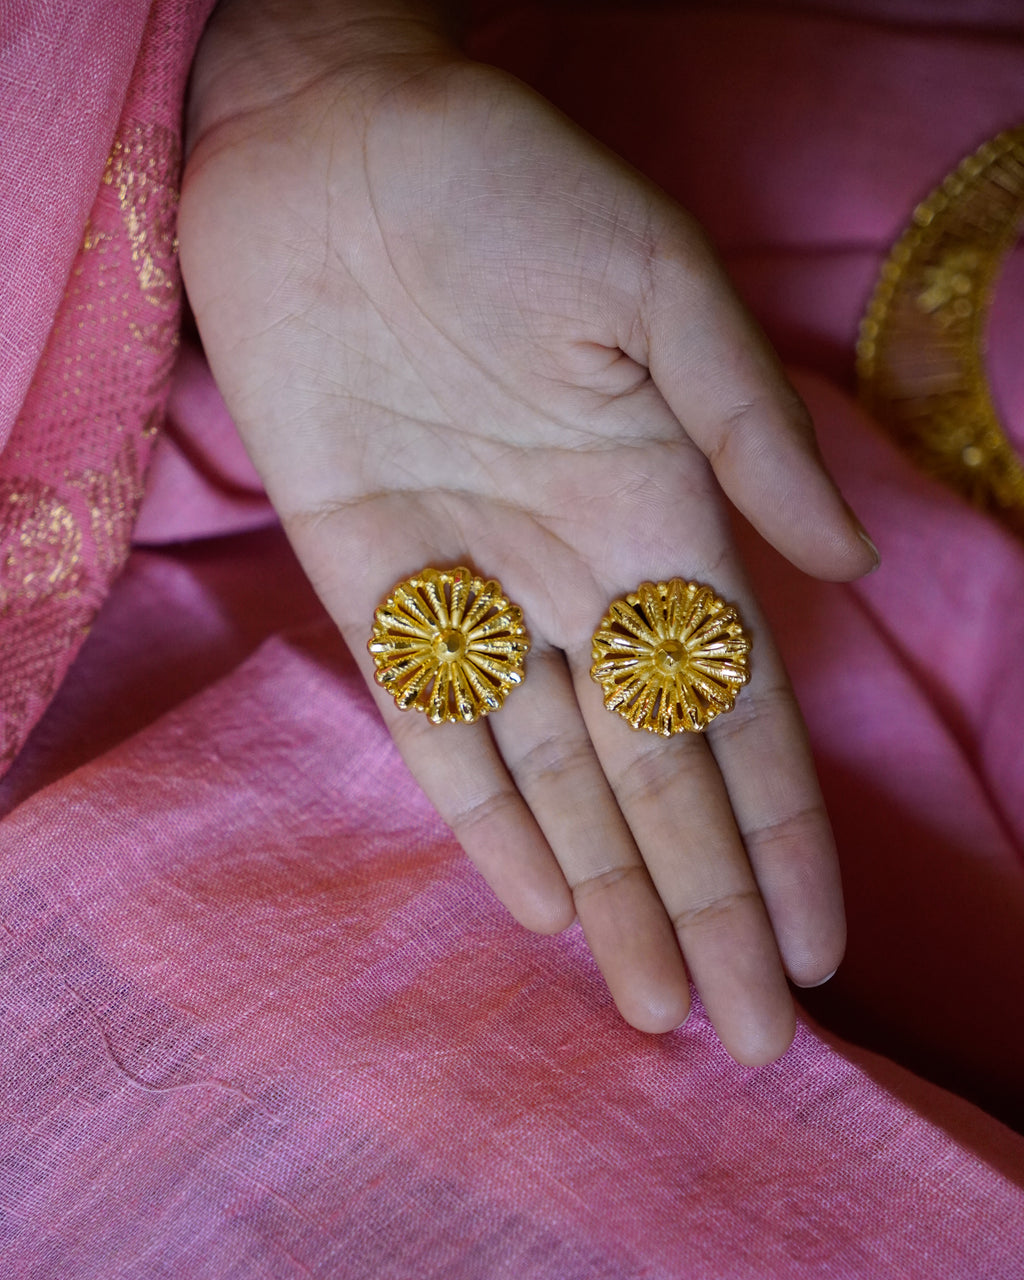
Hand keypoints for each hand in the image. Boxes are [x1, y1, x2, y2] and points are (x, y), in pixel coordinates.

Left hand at [179, 7, 873, 1063]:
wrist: (332, 147)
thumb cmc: (511, 193)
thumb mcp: (659, 292)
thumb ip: (749, 435)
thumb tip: (849, 567)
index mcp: (660, 516)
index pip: (737, 711)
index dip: (778, 829)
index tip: (812, 943)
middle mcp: (574, 575)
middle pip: (655, 776)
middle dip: (706, 899)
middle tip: (751, 1033)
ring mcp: (473, 589)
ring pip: (554, 776)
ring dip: (607, 890)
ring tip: (653, 1002)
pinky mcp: (369, 582)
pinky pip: (434, 722)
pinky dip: (481, 813)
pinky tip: (536, 902)